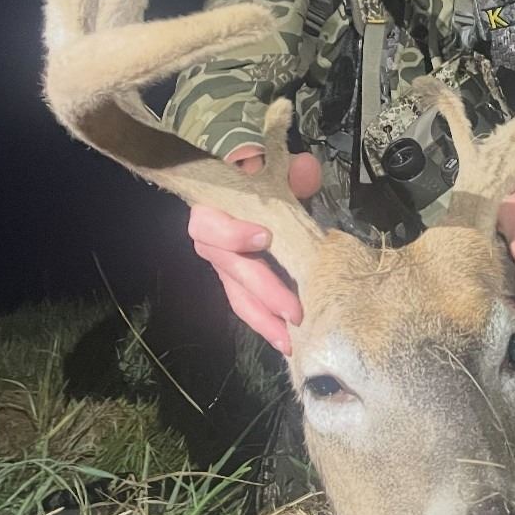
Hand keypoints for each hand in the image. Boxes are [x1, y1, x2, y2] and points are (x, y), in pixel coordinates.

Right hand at [188, 146, 320, 354]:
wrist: (253, 186)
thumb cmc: (262, 178)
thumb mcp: (278, 171)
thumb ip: (292, 171)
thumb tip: (305, 171)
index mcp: (215, 208)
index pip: (209, 223)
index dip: (233, 233)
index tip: (265, 238)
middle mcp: (214, 240)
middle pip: (230, 269)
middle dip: (264, 290)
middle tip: (294, 310)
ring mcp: (226, 265)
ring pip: (238, 295)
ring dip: (265, 320)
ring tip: (290, 342)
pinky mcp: (239, 283)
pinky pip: (249, 307)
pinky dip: (268, 324)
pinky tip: (289, 343)